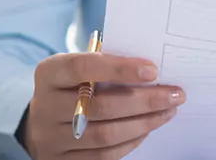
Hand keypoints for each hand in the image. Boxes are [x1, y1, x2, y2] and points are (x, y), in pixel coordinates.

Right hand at [24, 53, 184, 159]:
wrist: (39, 121)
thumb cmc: (70, 86)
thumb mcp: (77, 69)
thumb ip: (104, 65)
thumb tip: (151, 71)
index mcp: (49, 74)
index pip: (83, 67)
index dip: (119, 68)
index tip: (153, 70)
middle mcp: (46, 106)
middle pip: (100, 106)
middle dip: (144, 101)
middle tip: (175, 95)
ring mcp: (51, 137)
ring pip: (105, 135)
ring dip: (144, 123)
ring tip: (168, 111)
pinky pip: (103, 156)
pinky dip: (131, 142)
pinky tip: (148, 128)